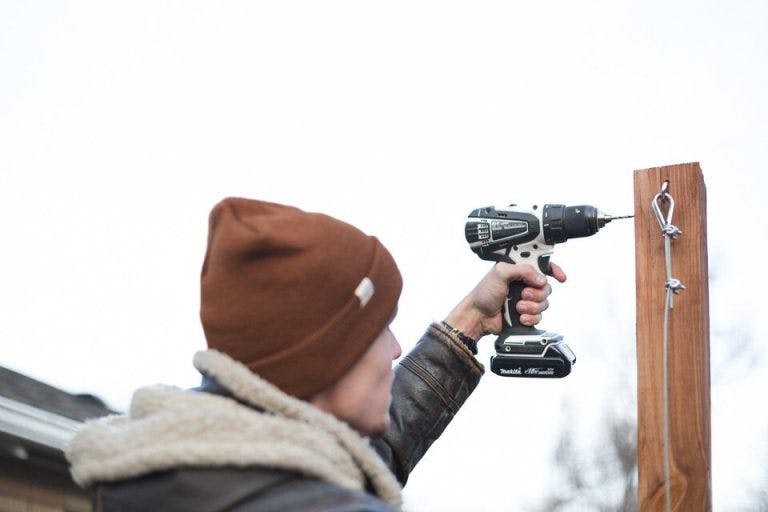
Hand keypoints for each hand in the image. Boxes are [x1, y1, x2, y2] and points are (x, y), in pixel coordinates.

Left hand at [444, 262, 566, 340]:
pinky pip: (539, 317)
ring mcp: (526, 300)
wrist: (478, 316)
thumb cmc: (484, 293)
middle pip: (546, 287)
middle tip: (522, 294)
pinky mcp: (526, 314)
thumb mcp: (500, 273)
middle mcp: (524, 284)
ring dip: (532, 306)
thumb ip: (522, 270)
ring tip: (517, 306)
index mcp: (519, 271)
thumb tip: (541, 278)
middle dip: (536, 293)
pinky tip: (520, 317)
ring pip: (544, 303)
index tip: (560, 277)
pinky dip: (530, 318)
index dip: (554, 270)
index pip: (542, 266)